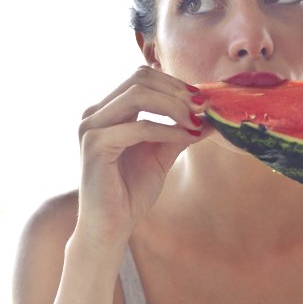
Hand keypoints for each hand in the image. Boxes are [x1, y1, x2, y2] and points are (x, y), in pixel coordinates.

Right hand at [75, 66, 211, 247]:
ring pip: (137, 95)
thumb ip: (180, 131)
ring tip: (196, 121)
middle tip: (203, 107)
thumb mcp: (162, 153)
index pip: (141, 77)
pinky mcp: (94, 144)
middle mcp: (95, 113)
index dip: (174, 83)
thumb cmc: (131, 192)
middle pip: (139, 79)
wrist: (111, 226)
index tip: (202, 99)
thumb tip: (211, 115)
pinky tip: (185, 137)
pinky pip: (138, 126)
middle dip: (176, 91)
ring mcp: (91, 126)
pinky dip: (166, 129)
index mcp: (108, 111)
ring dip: (173, 106)